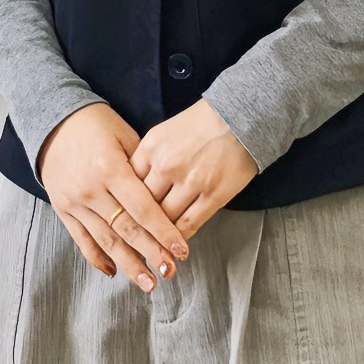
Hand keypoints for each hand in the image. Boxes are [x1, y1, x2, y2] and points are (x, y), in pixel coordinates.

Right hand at [37, 103, 189, 291]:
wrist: (53, 121)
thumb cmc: (97, 124)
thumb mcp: (124, 135)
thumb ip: (142, 167)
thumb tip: (164, 198)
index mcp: (110, 168)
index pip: (142, 208)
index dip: (163, 231)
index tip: (181, 249)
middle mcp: (91, 189)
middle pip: (126, 229)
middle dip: (150, 252)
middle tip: (170, 271)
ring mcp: (74, 202)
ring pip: (105, 240)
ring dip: (128, 264)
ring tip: (148, 282)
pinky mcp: (62, 209)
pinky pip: (82, 240)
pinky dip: (97, 258)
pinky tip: (113, 271)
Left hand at [129, 99, 258, 241]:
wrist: (238, 118)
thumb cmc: (200, 123)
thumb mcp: (163, 133)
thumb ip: (146, 159)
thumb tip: (133, 188)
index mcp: (151, 148)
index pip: (128, 185)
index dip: (125, 204)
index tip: (125, 217)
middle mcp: (166, 165)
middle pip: (143, 205)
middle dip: (140, 222)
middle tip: (137, 237)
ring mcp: (190, 182)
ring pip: (165, 219)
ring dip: (160, 234)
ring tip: (156, 245)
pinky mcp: (212, 196)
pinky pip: (188, 225)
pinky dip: (179, 237)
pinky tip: (176, 243)